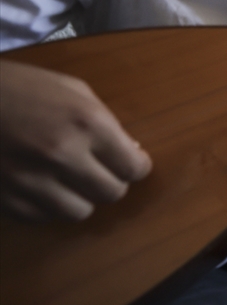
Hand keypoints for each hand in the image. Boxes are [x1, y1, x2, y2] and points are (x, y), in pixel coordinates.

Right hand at [0, 60, 151, 221]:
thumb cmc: (18, 87)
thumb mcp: (71, 90)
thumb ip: (105, 122)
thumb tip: (130, 152)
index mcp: (87, 123)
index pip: (133, 167)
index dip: (136, 166)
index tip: (131, 164)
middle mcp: (63, 155)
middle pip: (111, 193)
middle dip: (111, 182)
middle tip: (100, 171)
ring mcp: (31, 181)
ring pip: (79, 212)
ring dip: (79, 198)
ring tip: (68, 181)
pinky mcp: (5, 199)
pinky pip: (42, 217)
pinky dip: (46, 206)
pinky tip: (39, 186)